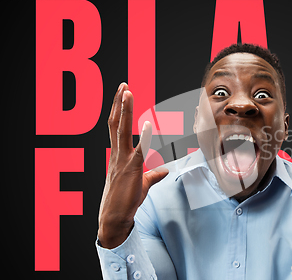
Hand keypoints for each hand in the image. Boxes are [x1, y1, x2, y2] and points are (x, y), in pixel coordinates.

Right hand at [98, 83, 168, 247]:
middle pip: (116, 123)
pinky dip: (143, 137)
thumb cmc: (126, 200)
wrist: (115, 217)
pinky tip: (147, 124)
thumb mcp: (142, 183)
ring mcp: (123, 161)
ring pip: (122, 130)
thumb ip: (153, 174)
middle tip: (124, 85)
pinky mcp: (132, 170)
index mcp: (117, 155)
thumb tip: (164, 169)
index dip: (119, 110)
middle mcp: (117, 154)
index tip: (122, 94)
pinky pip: (139, 151)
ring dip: (126, 110)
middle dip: (120, 103)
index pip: (116, 127)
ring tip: (128, 92)